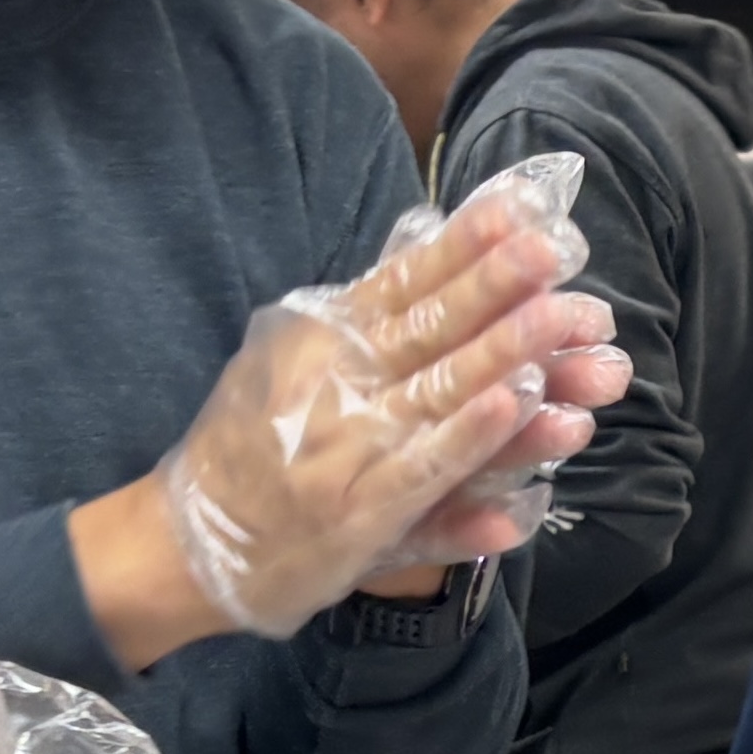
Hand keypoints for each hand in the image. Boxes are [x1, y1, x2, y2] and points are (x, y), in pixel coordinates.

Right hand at [152, 182, 620, 638]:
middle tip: (555, 248)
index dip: (464, 244)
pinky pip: (429, 464)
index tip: (522, 210)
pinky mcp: (365, 510)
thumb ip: (363, 314)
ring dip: (504, 351)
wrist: (191, 543)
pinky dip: (471, 433)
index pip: (404, 280)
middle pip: (430, 324)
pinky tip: (516, 402)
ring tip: (561, 317)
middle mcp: (337, 380)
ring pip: (440, 389)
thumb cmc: (252, 444)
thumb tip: (428, 247)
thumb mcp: (293, 358)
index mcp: (324, 336)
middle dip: (495, 284)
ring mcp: (351, 445)